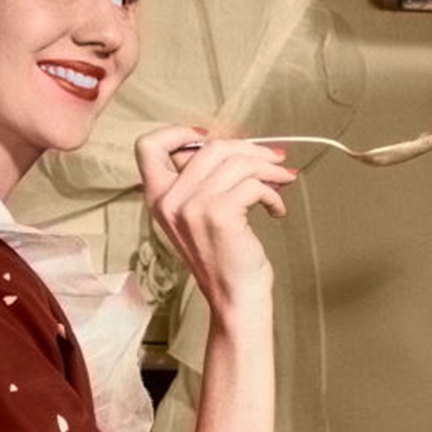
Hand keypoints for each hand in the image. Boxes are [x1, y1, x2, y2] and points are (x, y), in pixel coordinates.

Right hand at [134, 127, 296, 314]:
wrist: (234, 298)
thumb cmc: (224, 258)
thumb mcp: (199, 216)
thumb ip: (204, 182)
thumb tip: (240, 147)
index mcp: (157, 197)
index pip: (148, 146)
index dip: (178, 133)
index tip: (211, 139)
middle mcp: (169, 200)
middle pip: (211, 147)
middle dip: (250, 150)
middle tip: (275, 162)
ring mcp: (192, 206)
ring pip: (238, 162)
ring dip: (269, 170)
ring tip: (283, 183)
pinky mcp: (219, 213)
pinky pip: (254, 184)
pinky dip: (274, 194)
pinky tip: (277, 210)